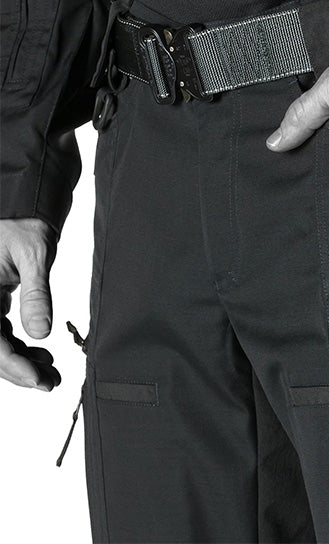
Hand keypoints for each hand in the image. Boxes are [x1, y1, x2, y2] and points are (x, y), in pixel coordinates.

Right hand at [0, 218, 60, 390]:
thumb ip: (37, 295)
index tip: (38, 379)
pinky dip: (20, 345)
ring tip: (50, 371)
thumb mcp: (35, 256)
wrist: (26, 211)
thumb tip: (41, 333)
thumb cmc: (26, 225)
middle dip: (18, 370)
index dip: (12, 365)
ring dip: (20, 361)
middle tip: (49, 383)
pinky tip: (42, 353)